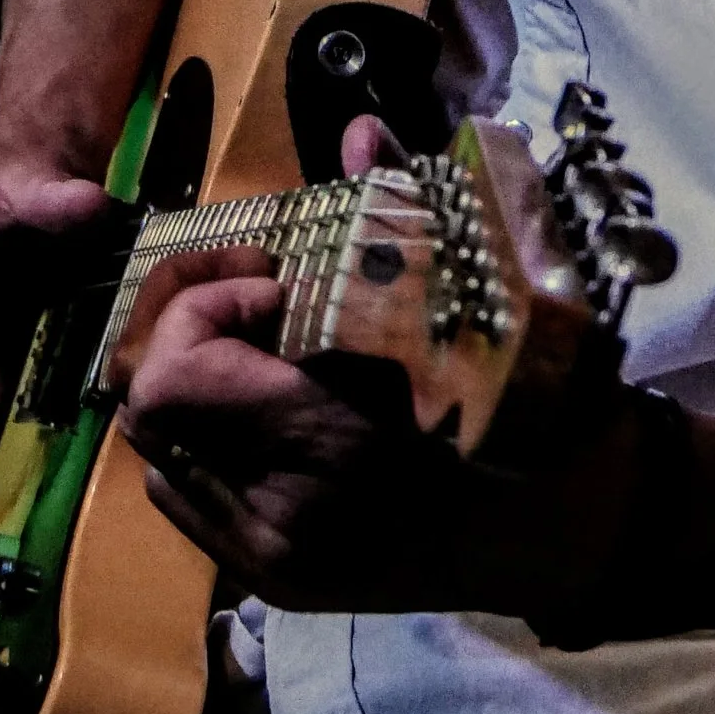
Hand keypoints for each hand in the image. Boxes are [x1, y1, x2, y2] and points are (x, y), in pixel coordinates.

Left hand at [121, 114, 639, 614]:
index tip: (272, 286)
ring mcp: (275, 561)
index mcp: (329, 446)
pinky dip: (210, 445)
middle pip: (151, 415)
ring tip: (264, 360)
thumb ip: (393, 212)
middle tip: (259, 308)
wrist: (563, 527)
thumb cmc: (523, 407)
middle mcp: (283, 518)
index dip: (199, 312)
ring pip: (160, 459)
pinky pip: (192, 501)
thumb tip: (359, 129)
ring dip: (193, 394)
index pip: (173, 380)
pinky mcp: (278, 584)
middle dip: (187, 342)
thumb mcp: (466, 301)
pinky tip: (270, 413)